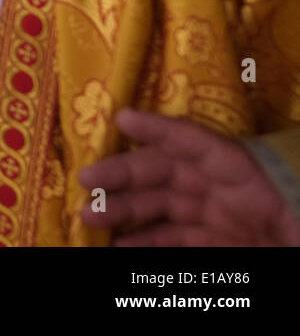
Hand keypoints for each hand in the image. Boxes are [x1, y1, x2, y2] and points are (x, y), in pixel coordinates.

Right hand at [78, 108, 299, 245]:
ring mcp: (228, 220)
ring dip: (126, 212)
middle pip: (172, 174)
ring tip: (89, 220)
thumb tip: (174, 167)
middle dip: (126, 175)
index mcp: (253, 178)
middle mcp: (234, 193)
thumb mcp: (289, 215)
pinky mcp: (226, 245)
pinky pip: (179, 240)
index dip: (160, 129)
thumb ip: (230, 175)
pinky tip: (119, 248)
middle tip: (87, 182)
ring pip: (166, 209)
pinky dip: (146, 243)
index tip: (121, 119)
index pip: (200, 145)